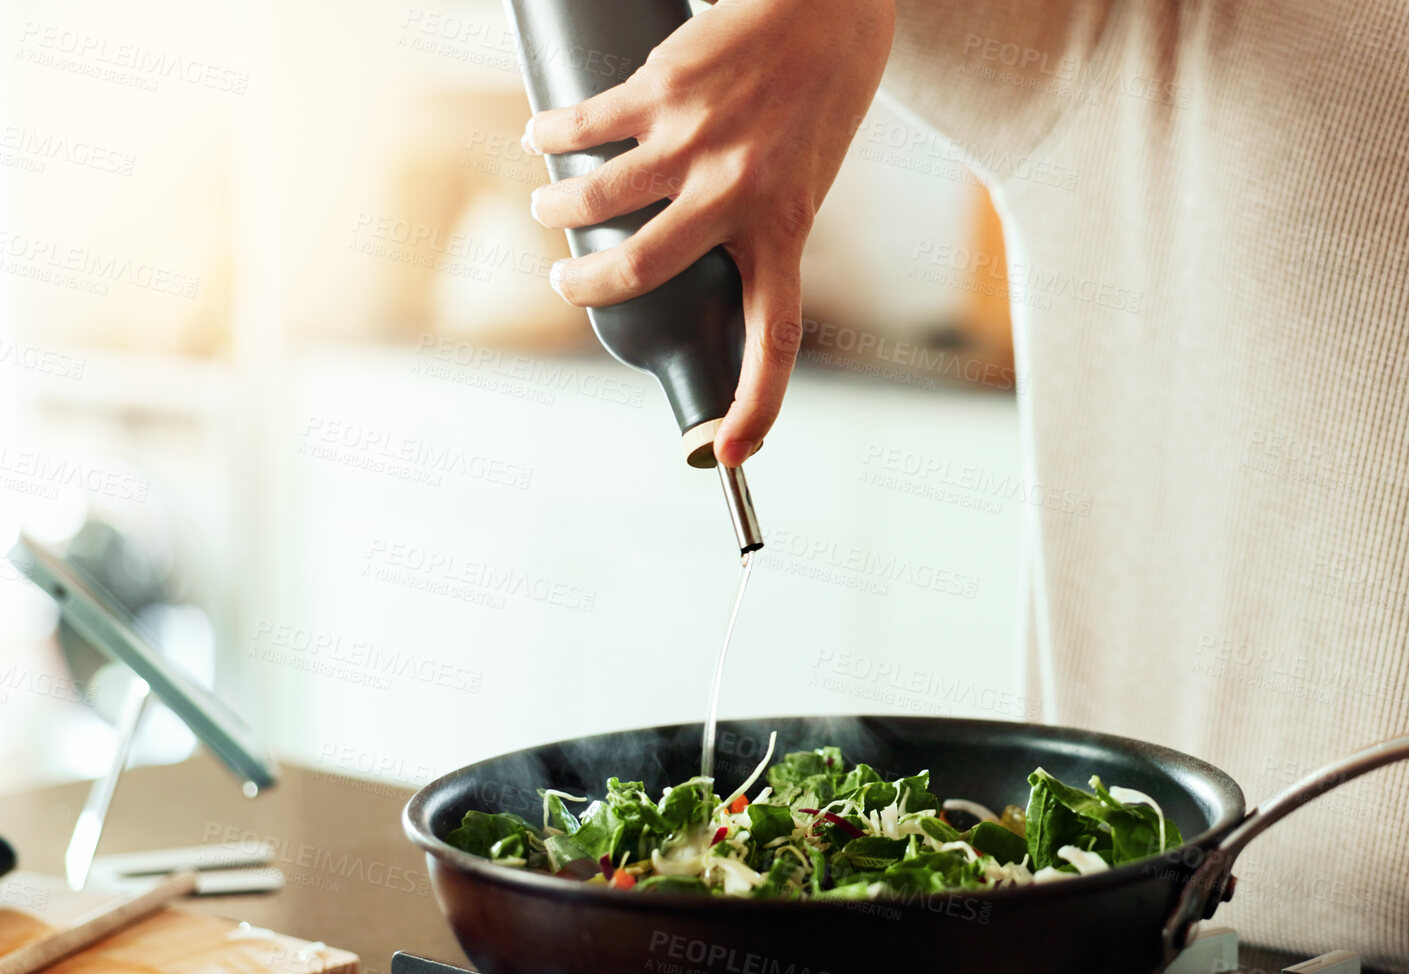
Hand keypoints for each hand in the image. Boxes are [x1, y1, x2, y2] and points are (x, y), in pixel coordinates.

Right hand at [522, 0, 895, 465]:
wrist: (829, 13)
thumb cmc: (813, 107)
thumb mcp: (801, 186)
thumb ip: (753, 232)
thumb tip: (684, 272)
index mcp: (785, 232)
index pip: (777, 339)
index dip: (758, 405)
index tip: (734, 454)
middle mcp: (739, 195)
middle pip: (641, 267)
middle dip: (585, 284)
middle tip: (564, 281)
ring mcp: (697, 142)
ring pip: (598, 195)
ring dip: (557, 207)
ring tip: (548, 205)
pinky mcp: (664, 90)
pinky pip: (588, 124)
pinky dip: (552, 133)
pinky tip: (539, 135)